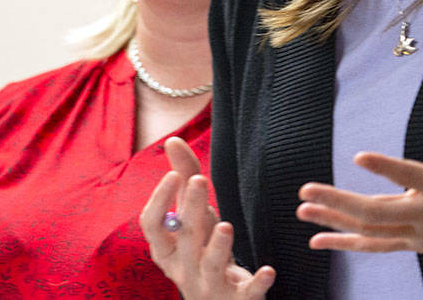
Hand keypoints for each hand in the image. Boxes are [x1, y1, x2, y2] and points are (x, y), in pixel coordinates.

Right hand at [140, 136, 276, 298]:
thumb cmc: (201, 250)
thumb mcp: (193, 218)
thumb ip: (184, 178)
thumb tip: (172, 140)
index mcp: (167, 250)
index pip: (153, 226)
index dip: (160, 201)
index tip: (174, 175)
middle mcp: (183, 270)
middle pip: (185, 239)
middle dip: (192, 210)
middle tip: (200, 180)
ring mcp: (209, 286)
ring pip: (211, 267)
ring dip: (219, 247)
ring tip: (226, 226)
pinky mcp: (237, 299)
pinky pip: (246, 293)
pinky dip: (257, 282)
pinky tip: (269, 270)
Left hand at [295, 89, 422, 270]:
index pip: (413, 176)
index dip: (388, 169)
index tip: (360, 156)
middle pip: (378, 212)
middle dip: (339, 202)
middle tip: (306, 191)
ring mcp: (421, 232)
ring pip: (372, 231)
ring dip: (335, 221)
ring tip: (303, 210)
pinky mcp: (418, 243)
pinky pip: (377, 245)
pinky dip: (348, 243)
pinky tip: (320, 241)